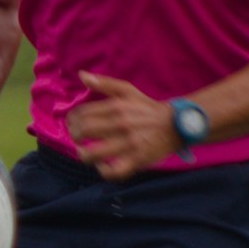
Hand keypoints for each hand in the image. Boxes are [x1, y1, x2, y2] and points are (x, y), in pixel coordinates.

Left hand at [65, 70, 179, 180]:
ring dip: (83, 154)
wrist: (176, 124)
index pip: (82, 113)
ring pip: (94, 154)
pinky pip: (114, 172)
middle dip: (74, 135)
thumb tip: (82, 75)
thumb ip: (105, 83)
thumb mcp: (128, 91)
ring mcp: (129, 144)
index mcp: (117, 107)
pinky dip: (103, 171)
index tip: (72, 123)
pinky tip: (101, 164)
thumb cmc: (147, 108)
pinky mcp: (137, 160)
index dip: (72, 119)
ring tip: (84, 151)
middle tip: (77, 136)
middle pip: (84, 132)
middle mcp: (122, 124)